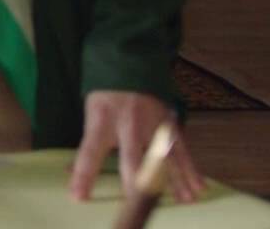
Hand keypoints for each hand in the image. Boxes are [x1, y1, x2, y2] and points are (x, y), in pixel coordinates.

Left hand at [70, 90, 204, 202]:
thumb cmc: (105, 97)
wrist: (129, 65)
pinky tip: (198, 186)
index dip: (84, 175)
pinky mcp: (169, 124)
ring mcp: (152, 124)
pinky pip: (182, 150)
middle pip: (132, 158)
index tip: (79, 196)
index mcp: (101, 121)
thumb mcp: (90, 115)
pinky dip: (191, 169)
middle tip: (137, 205)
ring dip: (174, 182)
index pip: (90, 152)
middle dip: (135, 183)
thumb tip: (72, 173)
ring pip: (164, 157)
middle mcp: (128, 124)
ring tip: (183, 202)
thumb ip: (90, 145)